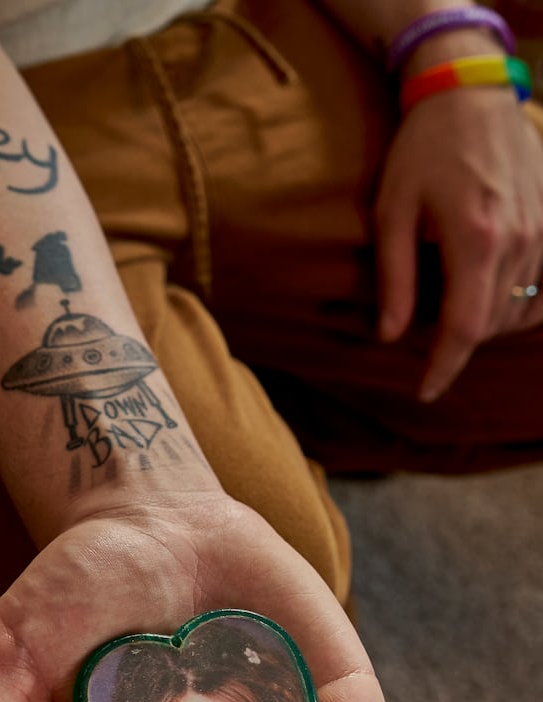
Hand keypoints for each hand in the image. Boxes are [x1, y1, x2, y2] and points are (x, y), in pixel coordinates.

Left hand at [375, 86, 542, 399]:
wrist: (470, 94)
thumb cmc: (422, 150)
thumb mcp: (391, 212)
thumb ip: (393, 278)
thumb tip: (390, 336)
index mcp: (475, 239)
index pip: (465, 328)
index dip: (444, 367)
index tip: (424, 391)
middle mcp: (518, 239)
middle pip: (491, 325)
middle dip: (457, 343)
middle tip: (426, 336)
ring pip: (518, 310)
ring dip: (485, 323)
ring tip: (453, 307)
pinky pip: (542, 289)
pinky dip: (517, 304)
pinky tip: (488, 295)